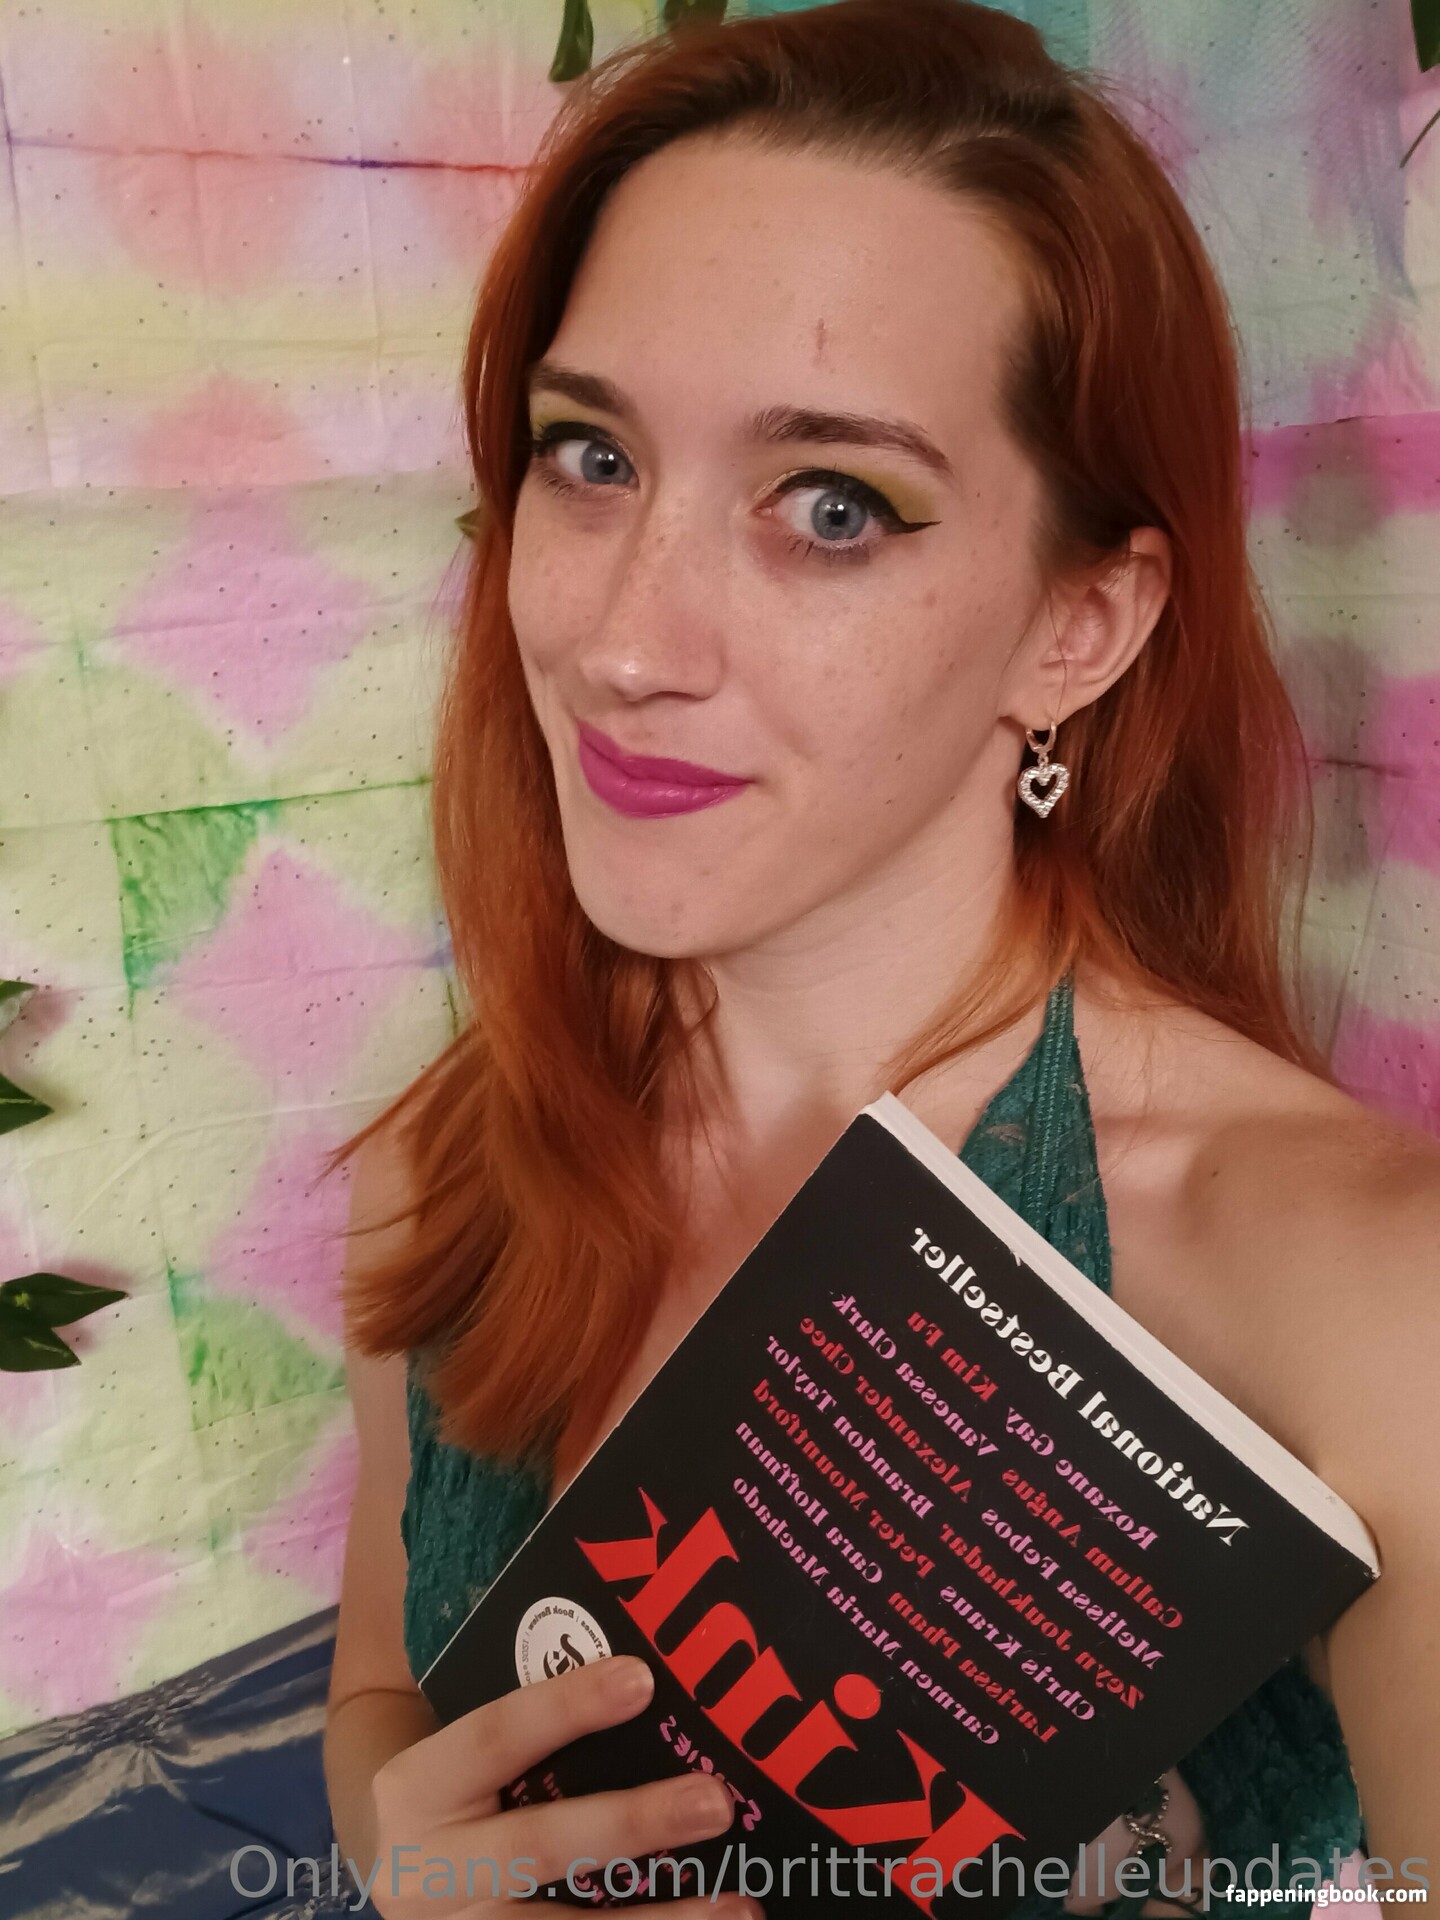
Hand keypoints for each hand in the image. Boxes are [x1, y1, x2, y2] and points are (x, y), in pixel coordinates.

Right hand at [361, 1654, 762, 1916]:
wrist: (401, 1875)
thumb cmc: (465, 1779)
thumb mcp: (466, 1728)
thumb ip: (526, 1658)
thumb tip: (597, 1508)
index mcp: (416, 1785)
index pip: (496, 1735)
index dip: (567, 1706)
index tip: (643, 1677)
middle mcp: (426, 1873)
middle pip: (540, 1845)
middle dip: (633, 1824)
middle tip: (718, 1801)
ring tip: (742, 1905)